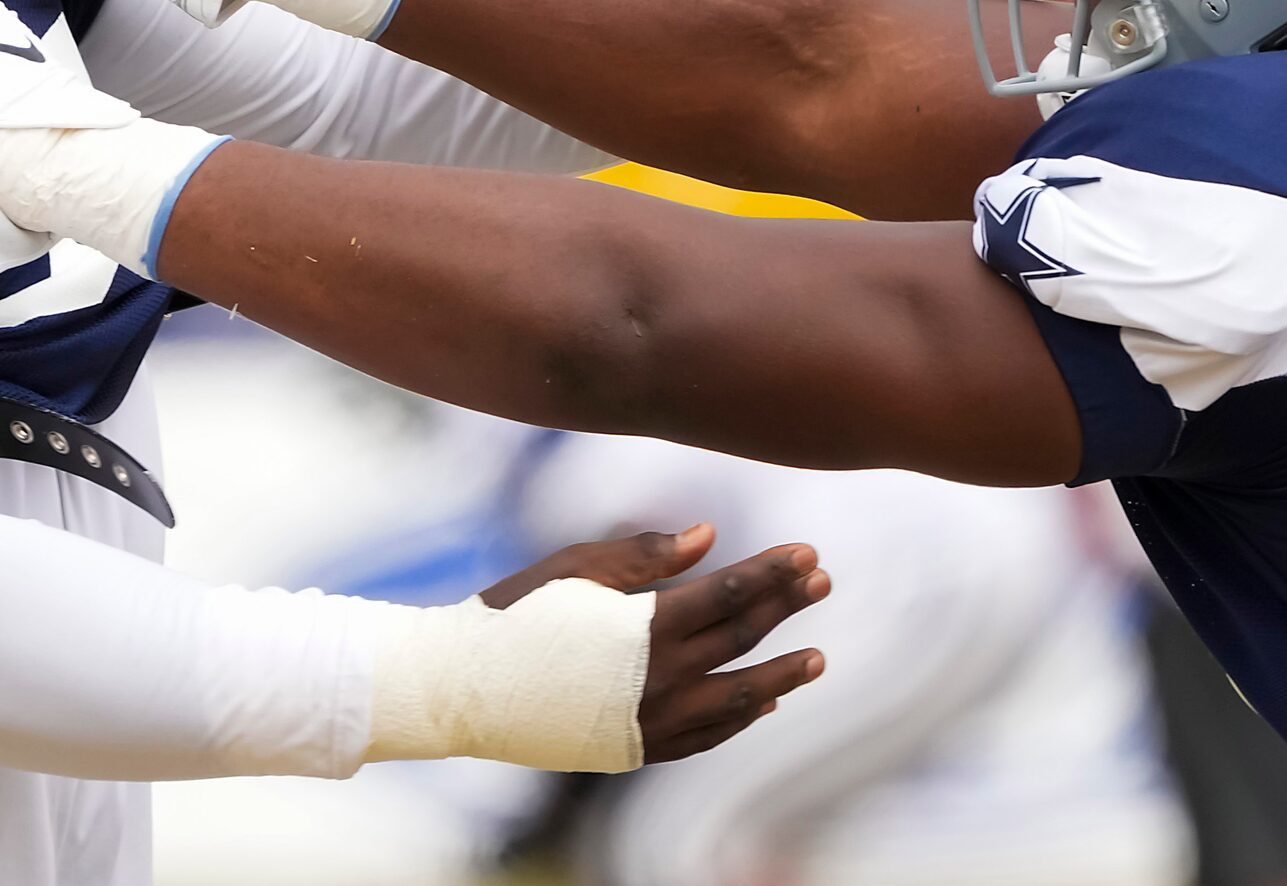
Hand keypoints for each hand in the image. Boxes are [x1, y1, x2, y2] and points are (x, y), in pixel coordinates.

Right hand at [482, 522, 827, 762]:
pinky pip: (703, 737)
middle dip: (784, 608)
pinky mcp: (634, 749)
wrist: (464, 687)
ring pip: (736, 698)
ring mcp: (650, 721)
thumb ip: (648, 555)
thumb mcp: (577, 567)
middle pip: (739, 638)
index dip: (771, 573)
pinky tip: (761, 705)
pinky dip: (737, 719)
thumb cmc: (515, 611)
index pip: (728, 594)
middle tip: (822, 584)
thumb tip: (710, 537)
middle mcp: (658, 678)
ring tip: (817, 660)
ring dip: (780, 676)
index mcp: (645, 626)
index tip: (807, 555)